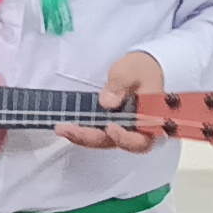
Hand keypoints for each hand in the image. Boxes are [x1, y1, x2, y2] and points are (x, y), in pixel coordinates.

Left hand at [55, 51, 170, 152]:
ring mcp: (122, 130)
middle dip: (92, 138)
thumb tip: (107, 102)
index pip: (141, 141)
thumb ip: (121, 85)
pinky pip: (97, 133)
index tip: (111, 128)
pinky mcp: (110, 126)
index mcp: (150, 121)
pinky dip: (82, 132)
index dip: (125, 139)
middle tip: (70, 130)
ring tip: (62, 129)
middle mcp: (136, 131)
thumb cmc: (141, 69)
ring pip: (103, 141)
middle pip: (116, 144)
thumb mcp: (131, 71)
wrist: (140, 68)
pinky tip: (66, 127)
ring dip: (82, 137)